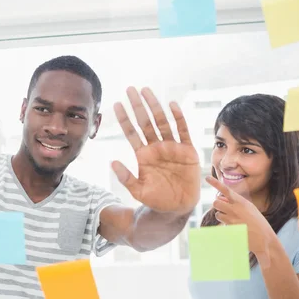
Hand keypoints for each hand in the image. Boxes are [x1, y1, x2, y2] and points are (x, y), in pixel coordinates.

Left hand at [112, 87, 200, 214]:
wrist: (176, 209)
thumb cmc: (155, 200)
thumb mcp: (137, 190)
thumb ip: (125, 177)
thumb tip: (111, 162)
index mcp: (143, 155)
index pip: (131, 132)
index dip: (124, 118)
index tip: (116, 104)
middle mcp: (156, 147)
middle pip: (145, 122)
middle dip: (138, 106)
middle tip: (130, 89)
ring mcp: (172, 147)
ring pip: (162, 122)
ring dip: (155, 106)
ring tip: (146, 91)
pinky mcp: (187, 151)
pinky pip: (183, 131)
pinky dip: (178, 118)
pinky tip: (172, 104)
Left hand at [206, 176, 276, 259]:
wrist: (265, 239)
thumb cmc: (257, 222)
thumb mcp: (249, 208)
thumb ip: (234, 202)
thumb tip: (219, 198)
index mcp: (242, 202)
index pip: (226, 190)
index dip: (215, 183)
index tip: (207, 178)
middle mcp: (235, 209)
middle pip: (216, 202)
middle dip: (219, 205)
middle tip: (226, 209)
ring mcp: (232, 219)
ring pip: (218, 214)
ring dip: (222, 216)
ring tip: (234, 220)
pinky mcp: (229, 229)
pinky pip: (222, 225)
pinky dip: (227, 226)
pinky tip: (237, 229)